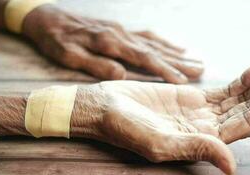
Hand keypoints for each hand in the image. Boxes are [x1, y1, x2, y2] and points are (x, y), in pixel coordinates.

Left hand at [23, 5, 203, 82]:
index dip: (164, 70)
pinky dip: (164, 42)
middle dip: (179, 61)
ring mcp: (123, 31)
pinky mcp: (121, 29)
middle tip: (201, 69)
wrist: (48, 18)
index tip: (183, 81)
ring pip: (155, 42)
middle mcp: (121, 35)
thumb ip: (95, 64)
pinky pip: (147, 35)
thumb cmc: (56, 40)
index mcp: (109, 43)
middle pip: (155, 49)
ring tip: (195, 60)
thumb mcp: (68, 55)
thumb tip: (121, 75)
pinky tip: (175, 46)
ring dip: (176, 52)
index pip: (143, 58)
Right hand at [72, 65, 249, 174]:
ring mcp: (201, 112)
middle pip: (247, 111)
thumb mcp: (160, 143)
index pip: (245, 125)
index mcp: (203, 142)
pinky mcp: (193, 97)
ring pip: (239, 99)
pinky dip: (241, 80)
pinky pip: (224, 89)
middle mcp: (207, 129)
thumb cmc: (127, 129)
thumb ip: (196, 149)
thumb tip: (232, 166)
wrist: (108, 109)